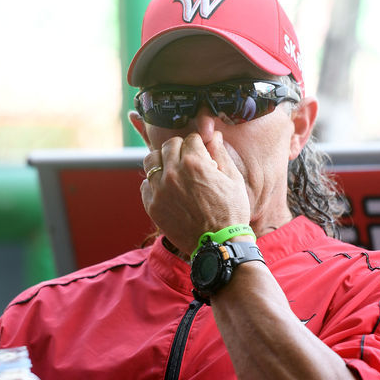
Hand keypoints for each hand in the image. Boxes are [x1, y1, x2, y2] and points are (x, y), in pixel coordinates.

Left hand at [141, 131, 250, 255]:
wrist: (219, 244)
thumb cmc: (231, 212)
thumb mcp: (233, 179)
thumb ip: (220, 153)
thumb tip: (214, 135)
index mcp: (195, 162)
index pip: (190, 139)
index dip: (199, 145)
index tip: (203, 154)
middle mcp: (173, 173)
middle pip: (169, 145)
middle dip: (180, 150)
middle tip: (189, 162)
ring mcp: (160, 190)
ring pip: (151, 161)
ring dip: (162, 162)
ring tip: (173, 171)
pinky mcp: (152, 206)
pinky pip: (145, 184)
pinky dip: (154, 183)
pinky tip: (167, 189)